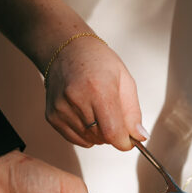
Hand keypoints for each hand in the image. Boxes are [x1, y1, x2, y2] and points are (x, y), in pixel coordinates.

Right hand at [45, 35, 146, 149]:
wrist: (67, 50)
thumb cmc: (97, 61)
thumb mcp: (125, 80)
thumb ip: (133, 112)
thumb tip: (139, 136)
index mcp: (99, 88)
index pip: (112, 132)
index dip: (124, 142)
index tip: (128, 141)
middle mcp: (76, 99)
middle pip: (101, 138)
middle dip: (113, 134)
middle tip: (113, 115)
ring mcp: (61, 108)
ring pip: (89, 140)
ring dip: (99, 133)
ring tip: (97, 110)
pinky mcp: (52, 116)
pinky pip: (75, 139)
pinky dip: (85, 134)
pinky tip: (86, 115)